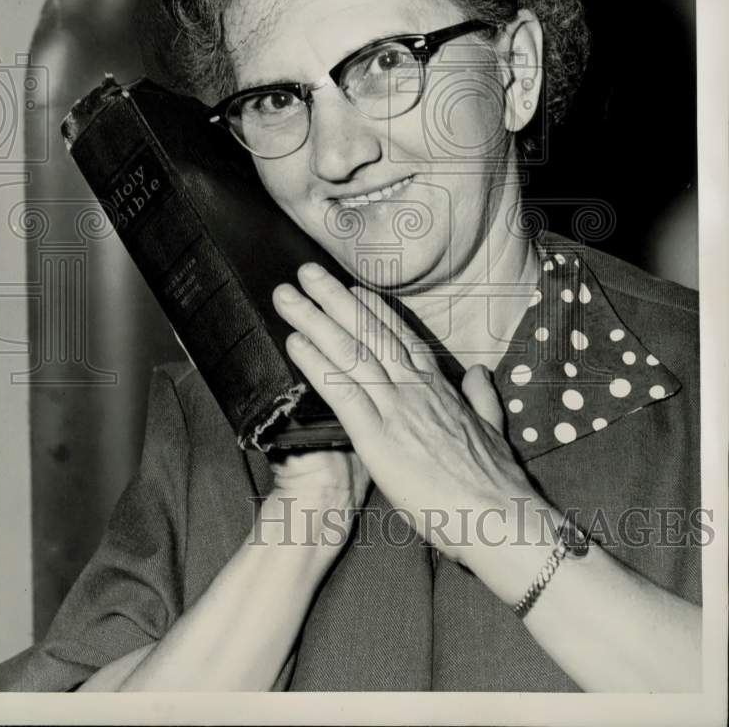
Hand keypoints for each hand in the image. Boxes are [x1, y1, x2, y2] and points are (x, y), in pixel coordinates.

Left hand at [273, 263, 546, 599]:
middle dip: (334, 299)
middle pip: (368, 333)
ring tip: (287, 296)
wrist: (502, 517)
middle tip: (306, 271)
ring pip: (349, 353)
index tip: (352, 287)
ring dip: (314, 320)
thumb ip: (482, 398)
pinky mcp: (379, 437)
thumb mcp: (494, 429)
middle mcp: (415, 389)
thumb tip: (479, 372)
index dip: (373, 310)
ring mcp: (397, 409)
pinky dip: (316, 364)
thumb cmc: (496, 482)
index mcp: (439, 388)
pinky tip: (295, 344)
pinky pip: (341, 392)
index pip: (401, 338)